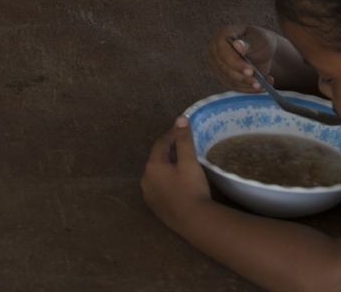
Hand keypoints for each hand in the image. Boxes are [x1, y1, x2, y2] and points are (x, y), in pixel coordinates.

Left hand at [141, 116, 210, 231]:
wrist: (195, 221)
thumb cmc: (191, 188)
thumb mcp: (189, 161)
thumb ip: (184, 139)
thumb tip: (180, 119)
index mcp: (152, 167)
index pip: (161, 144)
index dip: (172, 134)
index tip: (184, 129)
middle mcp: (146, 181)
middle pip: (158, 158)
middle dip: (170, 150)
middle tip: (185, 145)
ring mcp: (149, 196)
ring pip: (158, 173)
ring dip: (168, 166)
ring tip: (183, 163)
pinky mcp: (156, 207)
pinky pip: (159, 187)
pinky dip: (167, 179)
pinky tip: (178, 182)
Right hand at [208, 25, 278, 92]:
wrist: (263, 52)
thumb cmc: (260, 41)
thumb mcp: (260, 38)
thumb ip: (249, 41)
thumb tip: (237, 44)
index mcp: (222, 35)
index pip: (223, 52)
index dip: (235, 63)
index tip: (250, 71)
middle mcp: (215, 50)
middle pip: (224, 68)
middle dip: (242, 77)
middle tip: (259, 82)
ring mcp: (218, 65)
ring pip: (229, 80)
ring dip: (247, 84)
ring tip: (264, 85)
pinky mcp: (223, 77)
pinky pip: (233, 86)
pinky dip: (248, 88)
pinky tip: (261, 86)